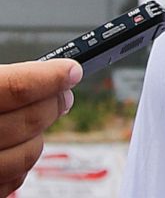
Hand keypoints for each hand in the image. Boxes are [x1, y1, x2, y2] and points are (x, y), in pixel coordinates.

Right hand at [0, 59, 82, 196]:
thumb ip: (6, 81)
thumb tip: (47, 73)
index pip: (18, 88)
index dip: (51, 77)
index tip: (72, 71)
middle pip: (31, 120)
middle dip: (54, 103)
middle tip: (63, 93)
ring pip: (29, 153)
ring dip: (40, 134)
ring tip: (35, 120)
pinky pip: (14, 180)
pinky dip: (22, 163)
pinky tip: (17, 146)